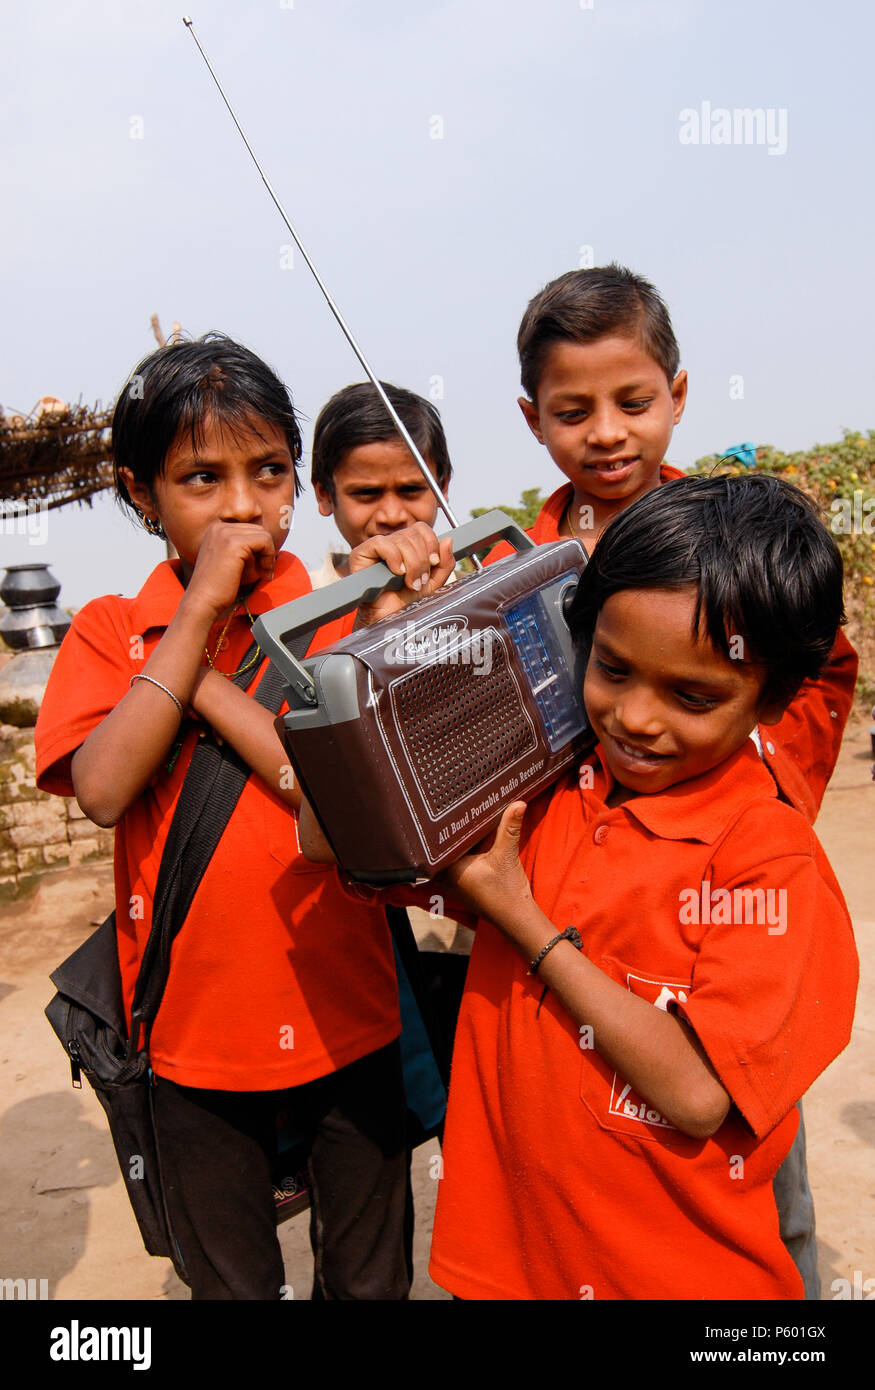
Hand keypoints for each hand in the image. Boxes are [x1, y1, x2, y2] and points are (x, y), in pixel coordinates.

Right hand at [183, 520, 276, 619]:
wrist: (203, 601)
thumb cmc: (218, 587)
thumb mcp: (229, 561)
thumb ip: (243, 549)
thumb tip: (268, 541)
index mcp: (216, 530)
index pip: (250, 529)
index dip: (260, 548)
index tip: (260, 568)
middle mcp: (219, 527)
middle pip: (258, 529)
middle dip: (266, 551)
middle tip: (264, 572)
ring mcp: (225, 533)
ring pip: (264, 534)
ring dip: (269, 556)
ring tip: (264, 574)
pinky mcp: (234, 543)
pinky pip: (265, 541)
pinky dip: (269, 558)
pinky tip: (263, 574)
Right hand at [348, 523, 455, 624]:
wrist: (390, 621)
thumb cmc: (406, 604)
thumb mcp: (433, 583)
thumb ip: (444, 564)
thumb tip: (449, 540)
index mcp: (408, 547)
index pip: (421, 528)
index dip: (431, 542)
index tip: (434, 562)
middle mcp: (392, 544)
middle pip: (412, 534)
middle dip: (422, 559)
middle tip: (420, 581)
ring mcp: (376, 548)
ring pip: (400, 539)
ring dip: (411, 564)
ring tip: (409, 583)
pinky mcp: (361, 554)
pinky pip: (381, 543)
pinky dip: (393, 557)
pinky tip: (397, 573)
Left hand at [442, 801, 531, 921]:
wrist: (515, 917)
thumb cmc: (507, 891)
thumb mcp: (507, 855)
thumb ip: (509, 828)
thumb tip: (518, 803)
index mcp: (450, 869)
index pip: (433, 845)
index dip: (433, 829)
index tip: (432, 813)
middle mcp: (446, 877)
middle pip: (437, 851)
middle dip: (441, 835)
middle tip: (440, 812)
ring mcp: (453, 883)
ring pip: (445, 859)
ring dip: (449, 846)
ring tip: (451, 823)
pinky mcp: (462, 886)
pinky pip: (453, 865)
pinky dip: (458, 854)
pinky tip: (466, 843)